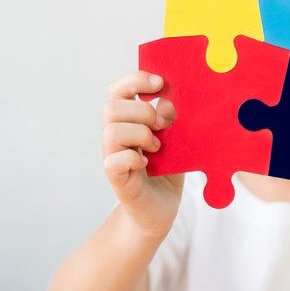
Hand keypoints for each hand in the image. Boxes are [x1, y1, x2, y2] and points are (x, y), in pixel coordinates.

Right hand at [102, 70, 183, 237]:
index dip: (135, 80)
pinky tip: (147, 163)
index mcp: (129, 120)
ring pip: (111, 131)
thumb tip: (168, 100)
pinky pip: (113, 161)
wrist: (161, 209)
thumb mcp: (177, 139)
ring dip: (140, 134)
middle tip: (162, 126)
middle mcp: (116, 136)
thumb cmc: (167, 170)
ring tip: (157, 147)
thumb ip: (173, 119)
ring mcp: (114, 157)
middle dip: (142, 111)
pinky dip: (133, 158)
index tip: (160, 83)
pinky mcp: (117, 179)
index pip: (119, 90)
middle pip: (111, 107)